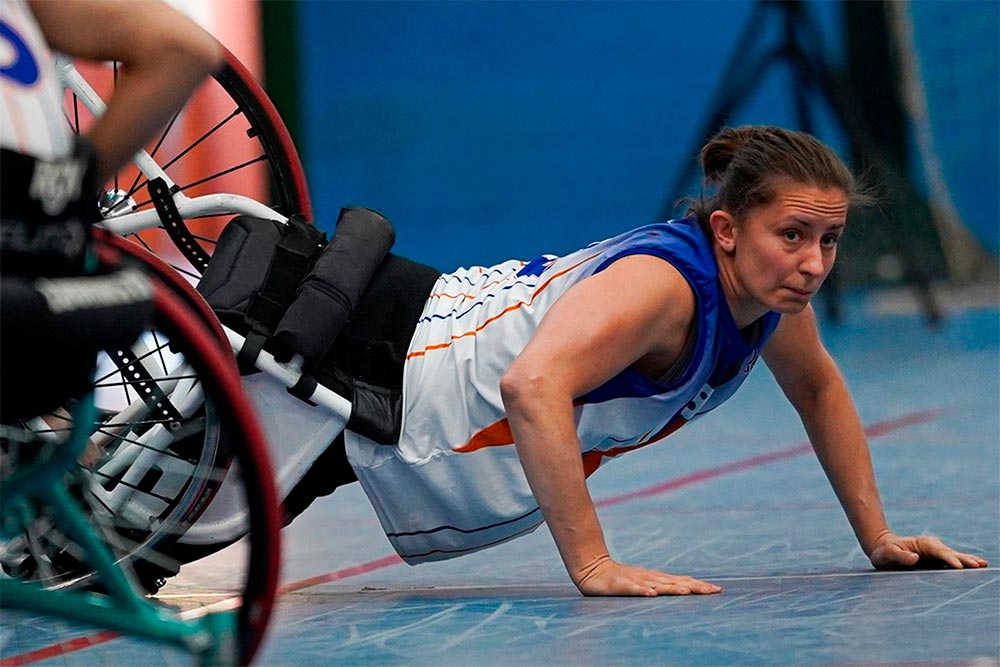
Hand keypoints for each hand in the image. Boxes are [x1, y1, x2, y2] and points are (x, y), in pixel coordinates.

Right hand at [574, 555, 721, 596]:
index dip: (699, 585)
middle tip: (711, 590)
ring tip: (685, 592)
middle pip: (675, 582)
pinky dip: (642, 590)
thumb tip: (686, 589)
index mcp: (657, 579)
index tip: (717, 590)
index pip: (682, 581)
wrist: (594, 570)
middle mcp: (650, 578)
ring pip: (657, 584)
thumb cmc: (622, 579)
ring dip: (671, 588)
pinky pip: (632, 588)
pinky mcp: (621, 585)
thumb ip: (662, 586)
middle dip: (694, 586)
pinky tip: (650, 594)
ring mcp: (636, 580)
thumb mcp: (645, 583)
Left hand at [869, 532, 988, 569]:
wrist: (883, 548)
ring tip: (982, 565)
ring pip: (955, 556)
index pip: (938, 552)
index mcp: (922, 544)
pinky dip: (964, 563)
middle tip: (978, 565)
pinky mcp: (937, 560)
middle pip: (950, 553)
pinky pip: (953, 561)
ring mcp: (936, 553)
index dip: (948, 559)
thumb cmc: (884, 552)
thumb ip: (899, 556)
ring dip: (968, 561)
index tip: (958, 567)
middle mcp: (932, 546)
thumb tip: (914, 558)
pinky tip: (976, 567)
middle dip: (964, 559)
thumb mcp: (887, 554)